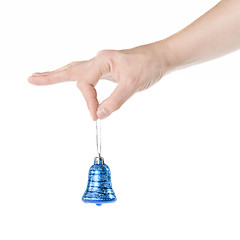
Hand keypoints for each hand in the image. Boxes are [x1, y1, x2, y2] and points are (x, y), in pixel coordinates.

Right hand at [28, 41, 171, 119]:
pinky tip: (68, 78)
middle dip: (51, 76)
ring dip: (59, 75)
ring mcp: (101, 65)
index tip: (96, 116)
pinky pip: (86, 75)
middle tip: (32, 79)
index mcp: (103, 60)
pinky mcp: (106, 71)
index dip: (89, 102)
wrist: (160, 58)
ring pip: (76, 70)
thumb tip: (99, 115)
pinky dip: (74, 78)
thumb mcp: (133, 85)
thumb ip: (115, 101)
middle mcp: (99, 61)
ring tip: (42, 78)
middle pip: (70, 70)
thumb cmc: (148, 66)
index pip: (86, 84)